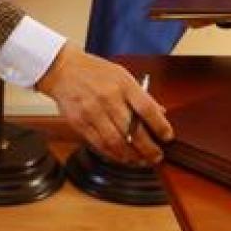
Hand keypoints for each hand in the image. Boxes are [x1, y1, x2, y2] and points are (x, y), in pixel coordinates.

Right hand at [35, 45, 172, 164]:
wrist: (62, 69)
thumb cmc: (94, 71)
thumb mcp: (122, 75)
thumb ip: (141, 95)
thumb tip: (160, 112)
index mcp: (123, 84)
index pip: (147, 109)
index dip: (160, 126)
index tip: (167, 137)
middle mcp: (109, 98)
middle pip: (133, 130)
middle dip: (149, 148)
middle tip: (157, 156)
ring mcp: (93, 111)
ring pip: (116, 142)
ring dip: (132, 156)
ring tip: (141, 161)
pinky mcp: (80, 123)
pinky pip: (99, 144)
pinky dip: (113, 154)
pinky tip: (122, 157)